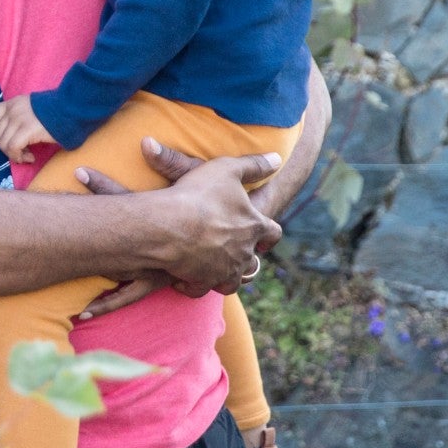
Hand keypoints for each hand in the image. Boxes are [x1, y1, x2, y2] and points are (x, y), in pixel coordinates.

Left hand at [0, 94, 55, 164]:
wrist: (72, 108)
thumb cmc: (58, 112)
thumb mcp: (33, 109)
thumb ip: (21, 118)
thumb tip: (14, 138)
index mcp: (13, 103)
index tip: (9, 139)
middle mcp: (12, 109)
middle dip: (7, 148)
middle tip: (22, 152)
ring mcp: (18, 119)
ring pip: (3, 144)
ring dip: (14, 155)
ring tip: (28, 156)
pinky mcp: (26, 129)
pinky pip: (13, 148)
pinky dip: (19, 157)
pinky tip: (31, 158)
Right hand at [111, 140, 282, 296]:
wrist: (171, 226)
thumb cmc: (199, 195)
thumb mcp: (227, 169)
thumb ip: (253, 164)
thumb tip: (276, 158)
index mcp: (254, 226)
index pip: (273, 233)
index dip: (269, 234)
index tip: (265, 237)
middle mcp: (244, 252)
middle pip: (252, 261)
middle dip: (243, 256)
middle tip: (232, 252)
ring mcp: (224, 270)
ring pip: (231, 280)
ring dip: (224, 275)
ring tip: (213, 269)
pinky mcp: (202, 281)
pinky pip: (202, 289)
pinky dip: (196, 285)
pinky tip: (186, 279)